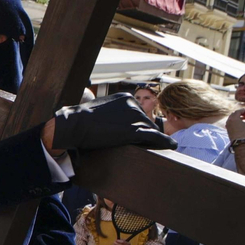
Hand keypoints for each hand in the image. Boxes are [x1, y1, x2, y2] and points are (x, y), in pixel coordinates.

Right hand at [49, 94, 175, 152]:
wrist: (74, 125)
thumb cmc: (81, 120)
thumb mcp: (100, 110)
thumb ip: (113, 113)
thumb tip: (114, 123)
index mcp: (125, 98)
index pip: (139, 113)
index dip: (137, 125)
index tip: (134, 134)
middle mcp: (133, 104)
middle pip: (146, 121)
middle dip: (143, 132)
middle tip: (140, 143)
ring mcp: (134, 116)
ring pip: (150, 130)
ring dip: (150, 139)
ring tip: (149, 147)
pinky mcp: (134, 130)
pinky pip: (154, 136)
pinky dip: (164, 142)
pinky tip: (170, 145)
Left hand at [225, 109, 244, 141]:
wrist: (238, 141)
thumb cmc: (244, 132)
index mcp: (233, 117)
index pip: (238, 111)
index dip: (244, 110)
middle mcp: (229, 119)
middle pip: (235, 113)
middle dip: (241, 113)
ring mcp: (227, 123)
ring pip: (232, 117)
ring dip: (238, 116)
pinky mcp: (227, 127)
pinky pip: (231, 121)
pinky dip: (235, 120)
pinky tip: (241, 122)